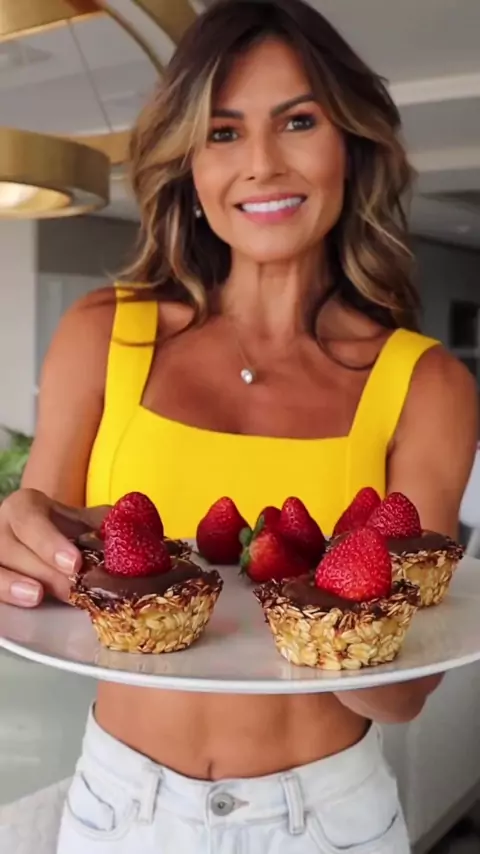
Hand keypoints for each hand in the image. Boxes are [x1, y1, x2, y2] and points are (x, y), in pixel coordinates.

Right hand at [0, 489, 108, 607]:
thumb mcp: (87, 523)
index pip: (29, 518)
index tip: (74, 563)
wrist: (50, 543)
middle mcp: (2, 526)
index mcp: (25, 506)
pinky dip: (2, 593)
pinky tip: (21, 604)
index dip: (49, 542)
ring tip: (37, 597)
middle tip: (70, 589)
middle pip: (9, 546)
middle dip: (41, 569)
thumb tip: (136, 536)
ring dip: (11, 584)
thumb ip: (108, 525)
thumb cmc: (69, 533)